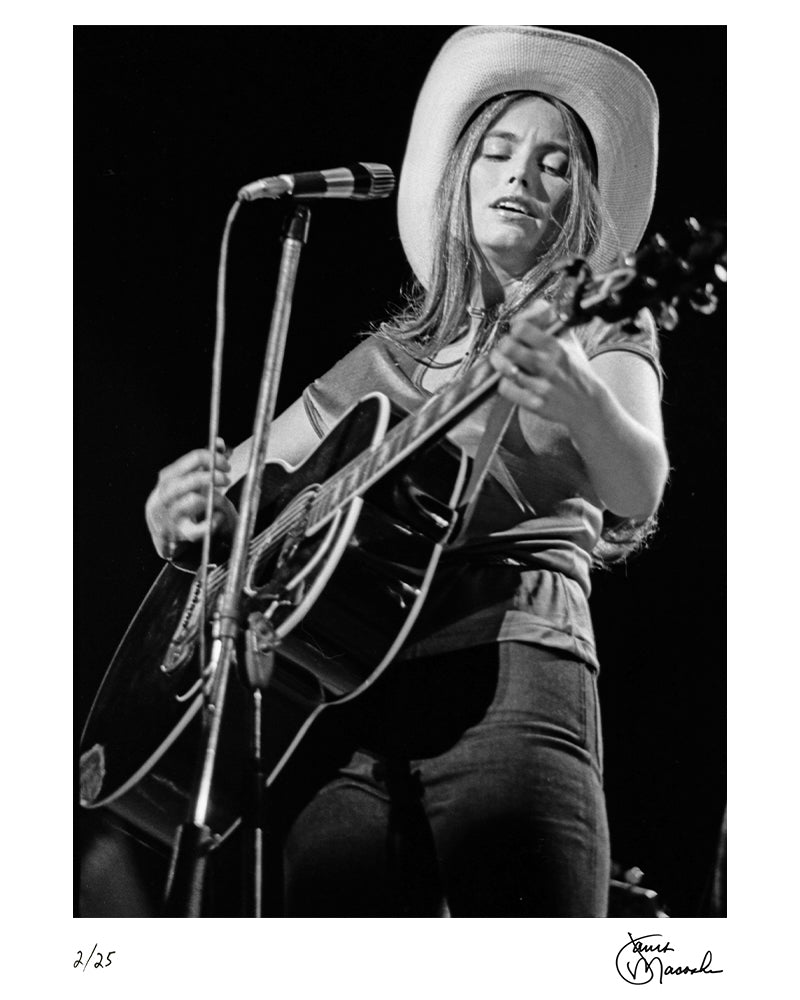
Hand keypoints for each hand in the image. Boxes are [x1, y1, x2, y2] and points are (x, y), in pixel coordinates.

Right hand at [145, 438, 237, 559]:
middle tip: (226, 479)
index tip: (226, 463)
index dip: (213, 458)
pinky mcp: (180, 533)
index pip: (192, 459)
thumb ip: (204, 461)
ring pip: (194, 500)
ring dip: (214, 497)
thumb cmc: (178, 499)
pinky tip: (219, 517)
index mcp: (167, 478)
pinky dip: (212, 522)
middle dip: (213, 477)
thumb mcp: (187, 478)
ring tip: (222, 499)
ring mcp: (171, 515)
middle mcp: (166, 495)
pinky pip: (197, 528)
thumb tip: (219, 443)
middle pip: (191, 479)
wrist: (164, 531)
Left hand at [489, 300, 599, 430]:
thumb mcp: (569, 341)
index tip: (517, 332)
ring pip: (504, 368)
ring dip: (499, 364)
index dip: (515, 327)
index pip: (522, 327)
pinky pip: (506, 389)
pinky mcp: (535, 403)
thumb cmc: (576, 371)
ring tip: (504, 363)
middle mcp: (548, 365)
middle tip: (506, 348)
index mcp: (556, 346)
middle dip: (503, 345)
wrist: (588, 405)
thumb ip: (551, 322)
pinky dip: (504, 384)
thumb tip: (533, 307)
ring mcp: (541, 385)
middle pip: (508, 346)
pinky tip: (511, 381)